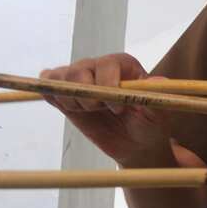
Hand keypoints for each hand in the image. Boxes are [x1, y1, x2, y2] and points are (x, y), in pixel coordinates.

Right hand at [40, 53, 172, 165]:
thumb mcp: (157, 115)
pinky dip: (54, 97)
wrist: (135, 143)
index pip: (107, 64)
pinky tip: (72, 109)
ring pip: (60, 77)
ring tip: (90, 111)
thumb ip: (155, 97)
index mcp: (124, 65)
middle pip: (78, 70)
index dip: (108, 85)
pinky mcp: (65, 92)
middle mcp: (100, 66)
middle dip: (87, 96)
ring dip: (72, 100)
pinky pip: (47, 85)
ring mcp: (80, 78)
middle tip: (101, 111)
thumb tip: (159, 81)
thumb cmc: (149, 124)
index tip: (118, 108)